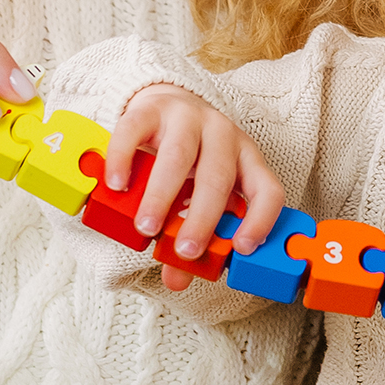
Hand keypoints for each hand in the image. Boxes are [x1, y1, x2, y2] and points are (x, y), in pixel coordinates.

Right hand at [105, 84, 284, 290]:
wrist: (165, 105)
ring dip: (162, 197)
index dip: (261, 219)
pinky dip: (124, 159)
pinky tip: (117, 185)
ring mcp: (187, 117)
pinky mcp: (151, 109)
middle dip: (202, 219)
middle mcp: (222, 134)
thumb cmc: (189, 160)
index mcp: (245, 158)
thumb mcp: (199, 194)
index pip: (267, 188)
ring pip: (178, 155)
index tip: (242, 248)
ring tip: (146, 228)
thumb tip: (177, 278)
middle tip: (185, 250)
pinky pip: (135, 131)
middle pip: (217, 177)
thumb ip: (190, 235)